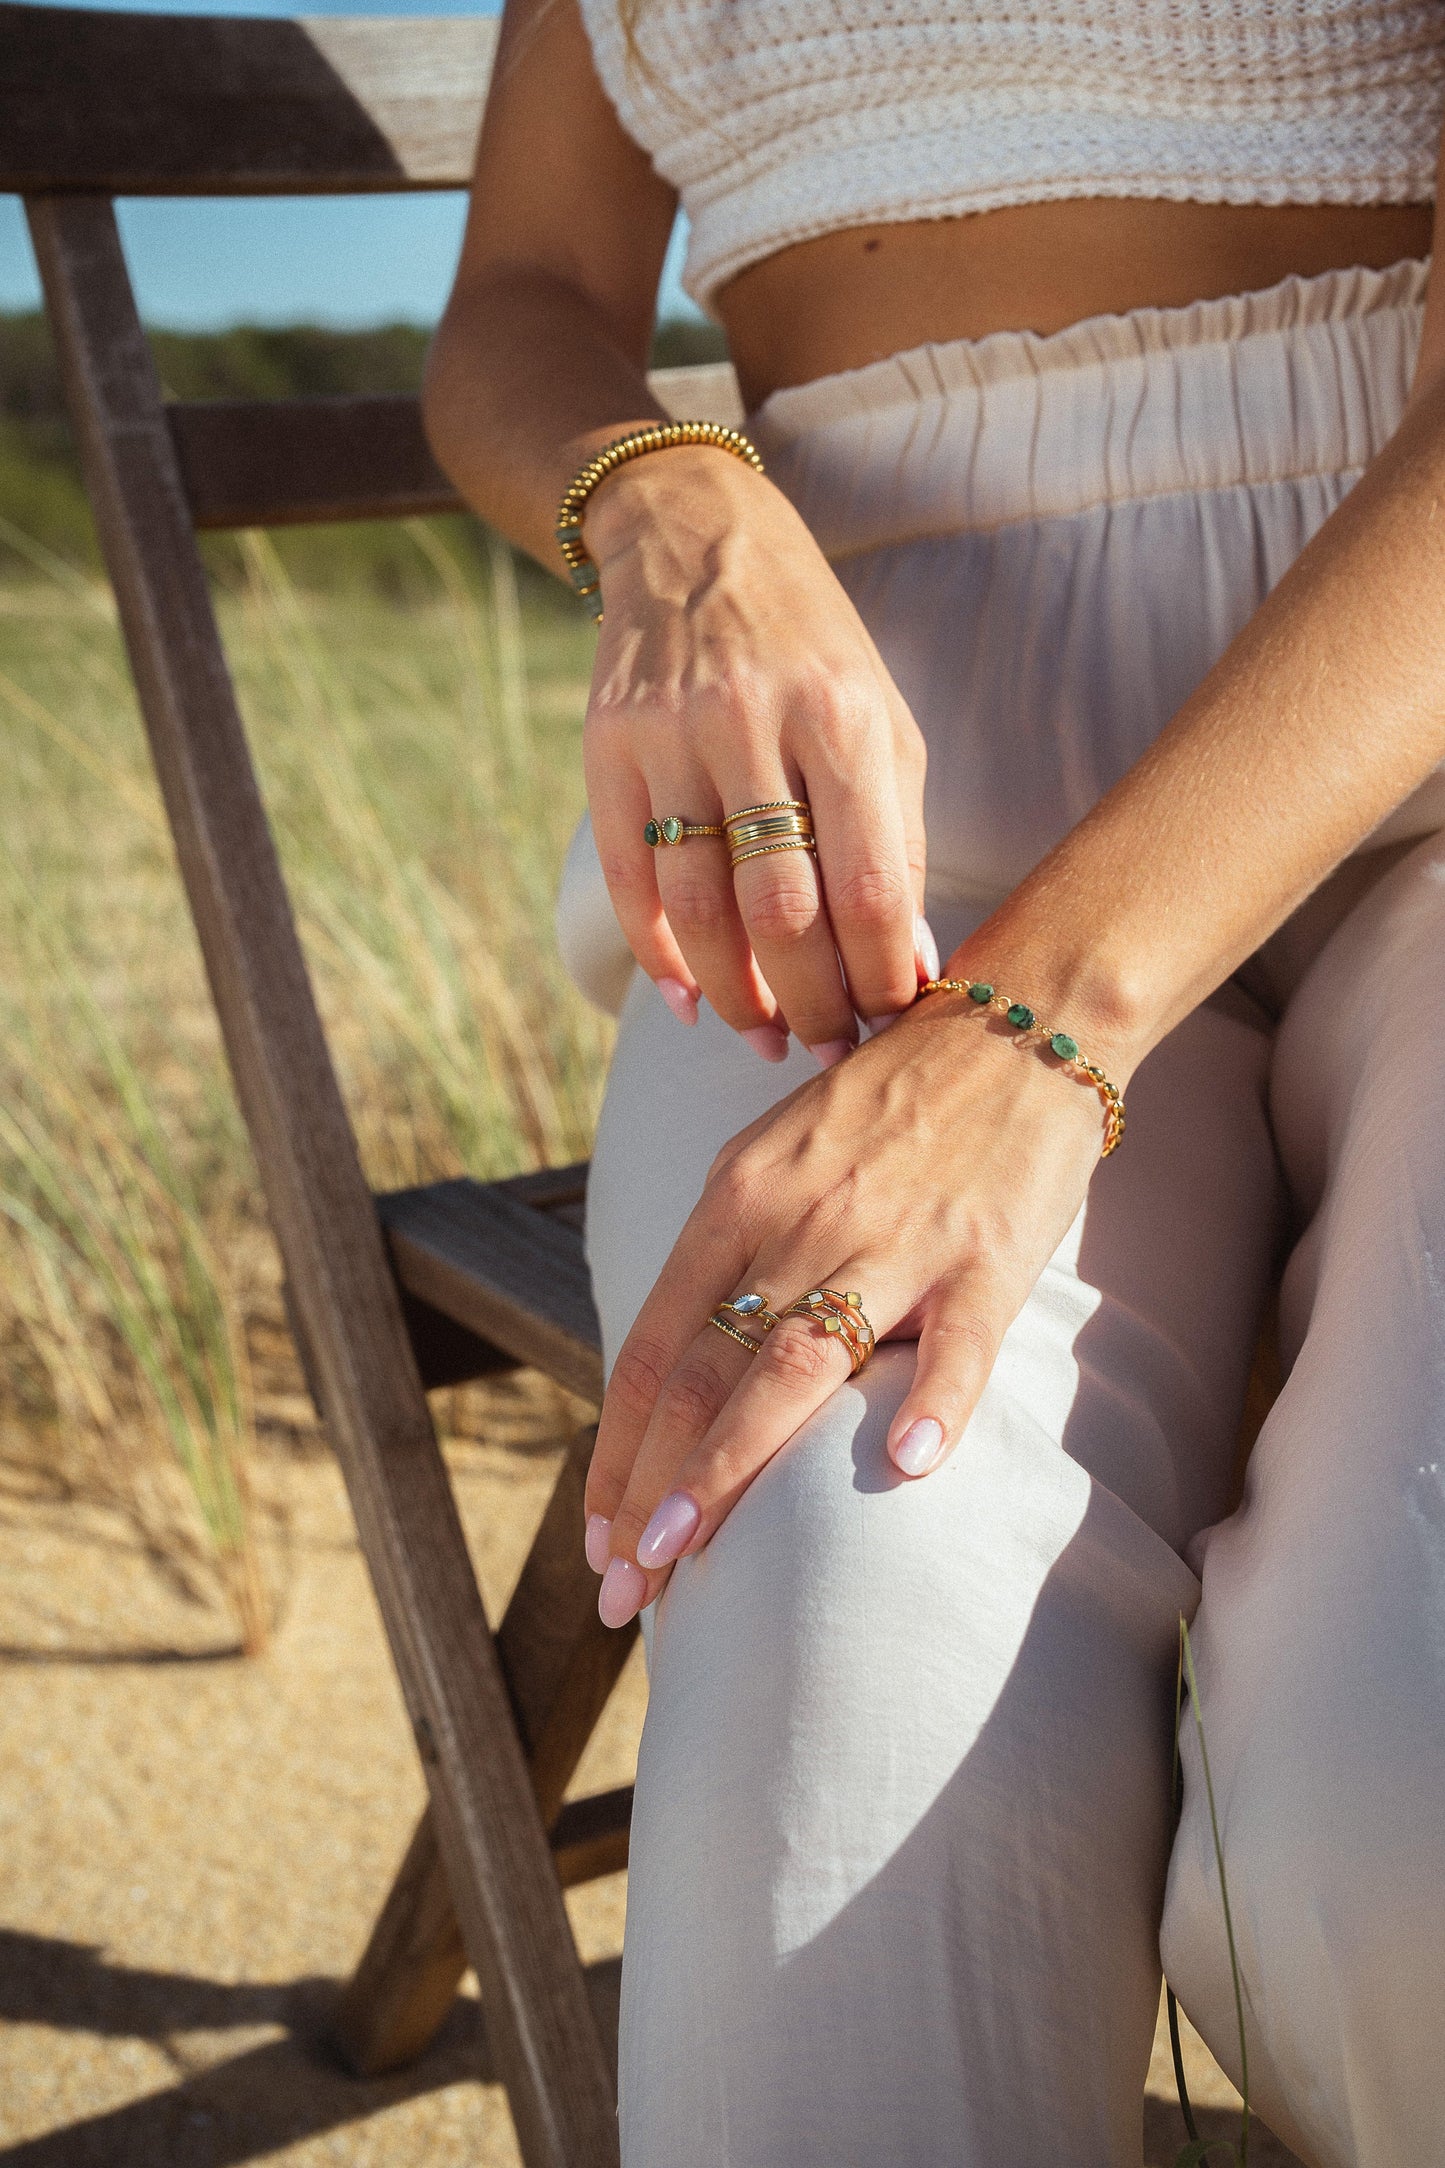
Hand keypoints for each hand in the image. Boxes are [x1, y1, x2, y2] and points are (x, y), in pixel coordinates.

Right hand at [582, 445, 929, 1064]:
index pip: (869, 884)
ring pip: (699, 909)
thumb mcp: (884, 721)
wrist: (697, 540)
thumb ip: (901, 839)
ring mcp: (670, 736)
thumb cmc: (815, 650)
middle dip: (812, 1003)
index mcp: (842, 718)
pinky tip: (691, 1000)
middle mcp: (752, 724)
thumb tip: (909, 963)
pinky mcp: (606, 747)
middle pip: (780, 912)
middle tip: (829, 1051)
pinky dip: (658, 956)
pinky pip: (629, 879)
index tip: (894, 1024)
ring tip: (768, 1037)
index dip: (882, 974)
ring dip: (736, 995)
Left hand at [582, 984, 1133, 1625]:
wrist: (1017, 1022)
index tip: (596, 1539)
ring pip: (795, 1366)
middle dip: (650, 1490)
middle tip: (623, 1591)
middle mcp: (800, 1221)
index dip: (615, 1450)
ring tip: (683, 1556)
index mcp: (738, 1198)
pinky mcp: (987, 1256)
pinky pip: (958, 1342)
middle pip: (702, 1373)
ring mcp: (894, 1240)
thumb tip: (679, 1368)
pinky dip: (931, 1402)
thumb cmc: (892, 1105)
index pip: (652, 1349)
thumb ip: (731, 1252)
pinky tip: (903, 1467)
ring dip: (730, 1468)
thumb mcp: (778, 1156)